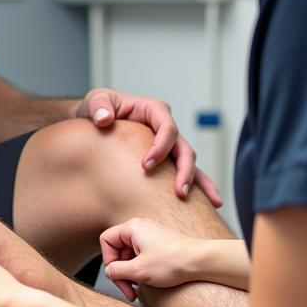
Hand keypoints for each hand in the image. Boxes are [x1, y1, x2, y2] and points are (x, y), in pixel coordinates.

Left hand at [76, 88, 222, 206]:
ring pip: (190, 164)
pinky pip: (183, 173)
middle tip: (179, 192)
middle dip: (185, 170)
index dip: (161, 147)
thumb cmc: (98, 108)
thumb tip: (104, 119)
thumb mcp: (95, 101)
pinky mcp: (165, 161)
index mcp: (153, 111)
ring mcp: (168, 146)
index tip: (145, 166)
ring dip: (199, 183)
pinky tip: (211, 205)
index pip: (167, 128)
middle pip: (184, 148)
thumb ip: (98, 106)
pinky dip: (199, 188)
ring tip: (208, 204)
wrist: (94, 121)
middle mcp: (165, 128)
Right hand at [100, 217, 202, 300]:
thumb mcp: (138, 271)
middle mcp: (140, 227)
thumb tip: (109, 272)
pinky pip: (141, 255)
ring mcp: (150, 235)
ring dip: (131, 273)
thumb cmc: (172, 262)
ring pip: (129, 254)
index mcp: (132, 228)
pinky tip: (148, 282)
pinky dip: (141, 269)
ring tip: (139, 288)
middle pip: (118, 249)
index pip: (107, 240)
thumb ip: (117, 271)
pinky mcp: (159, 243)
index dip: (108, 260)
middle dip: (121, 271)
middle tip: (129, 290)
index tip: (118, 276)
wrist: (201, 261)